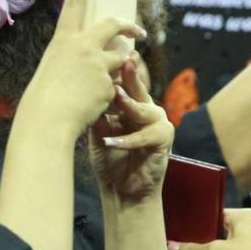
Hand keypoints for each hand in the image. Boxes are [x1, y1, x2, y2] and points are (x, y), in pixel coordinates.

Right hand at [22, 0, 146, 139]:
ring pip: (119, 58)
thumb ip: (71, 60)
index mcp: (63, 40)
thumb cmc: (43, 100)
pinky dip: (110, 94)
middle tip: (138, 30)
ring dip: (116, 70)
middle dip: (128, 26)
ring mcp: (98, 63)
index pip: (75, 0)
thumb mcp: (53, 70)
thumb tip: (88, 61)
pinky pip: (117, 84)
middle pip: (113, 25)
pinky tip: (94, 106)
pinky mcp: (109, 82)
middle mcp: (82, 45)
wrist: (48, 121)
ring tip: (97, 88)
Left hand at [88, 56, 172, 205]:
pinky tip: (111, 141)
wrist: (122, 190)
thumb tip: (85, 95)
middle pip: (138, 90)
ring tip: (117, 97)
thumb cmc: (109, 161)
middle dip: (130, 76)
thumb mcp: (99, 134)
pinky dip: (127, 140)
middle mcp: (146, 110)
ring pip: (144, 109)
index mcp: (130, 106)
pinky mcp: (164, 140)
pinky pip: (146, 136)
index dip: (114, 74)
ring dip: (129, 105)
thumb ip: (98, 116)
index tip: (102, 58)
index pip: (123, 86)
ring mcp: (158, 123)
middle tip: (122, 61)